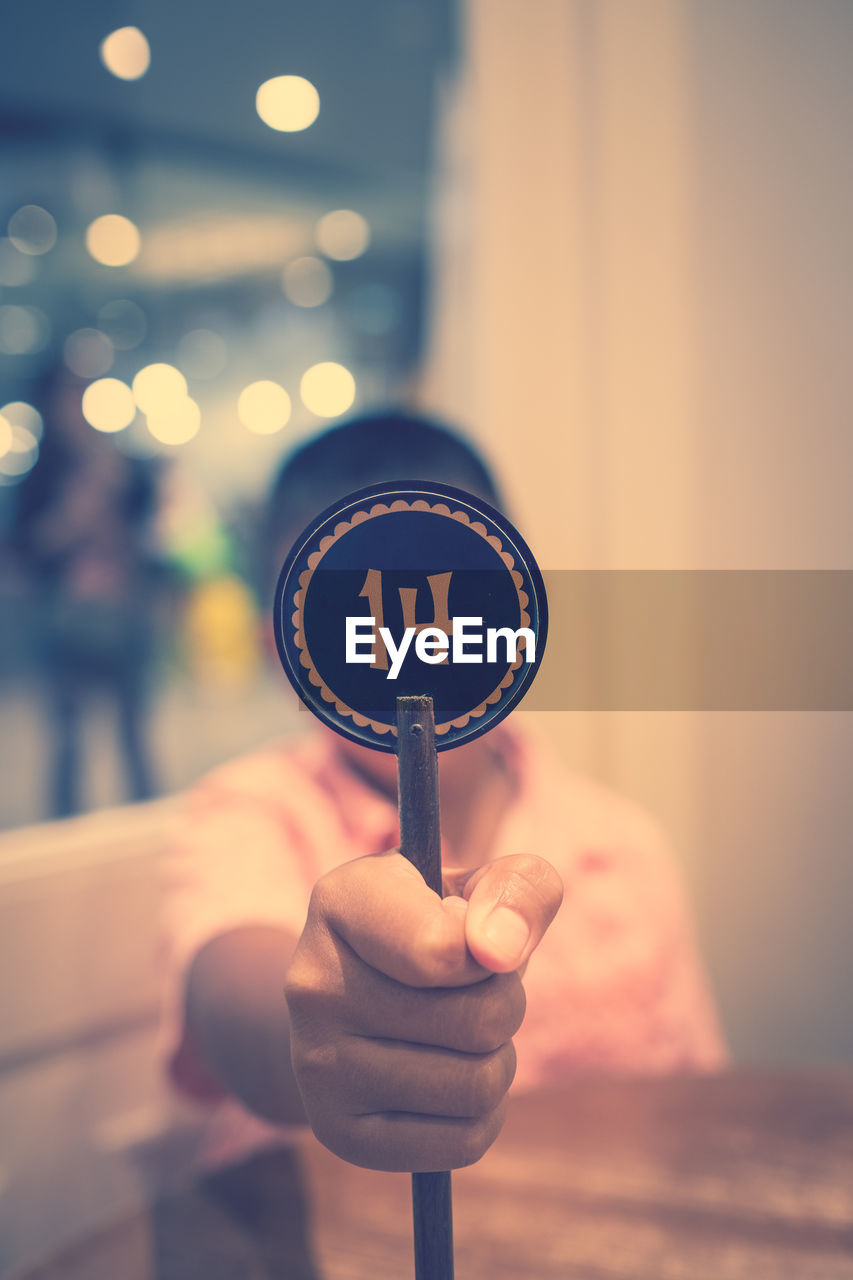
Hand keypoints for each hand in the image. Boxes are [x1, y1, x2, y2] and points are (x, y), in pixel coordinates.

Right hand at [284, 851, 562, 1171]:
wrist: (359, 992)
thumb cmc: (439, 924)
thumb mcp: (482, 887)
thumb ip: (518, 888)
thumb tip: (501, 948)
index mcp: (342, 900)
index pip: (444, 950)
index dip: (493, 952)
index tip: (478, 940)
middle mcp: (312, 982)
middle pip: (477, 1022)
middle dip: (504, 1004)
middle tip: (473, 989)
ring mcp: (316, 1064)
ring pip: (476, 1086)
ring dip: (497, 1059)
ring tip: (461, 1032)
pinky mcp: (337, 1131)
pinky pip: (463, 1142)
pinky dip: (483, 1112)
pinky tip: (449, 1076)